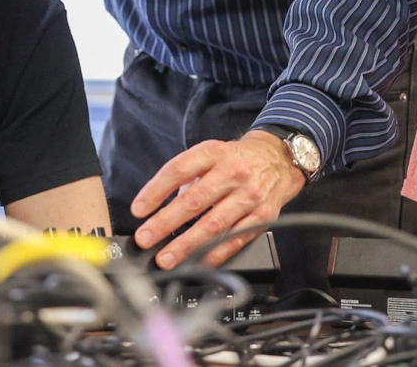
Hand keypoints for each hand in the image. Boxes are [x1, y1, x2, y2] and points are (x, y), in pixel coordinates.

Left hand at [131, 130, 306, 268]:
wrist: (278, 158)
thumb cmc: (237, 159)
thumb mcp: (211, 153)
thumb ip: (188, 175)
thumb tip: (161, 205)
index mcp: (214, 153)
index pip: (178, 170)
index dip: (156, 190)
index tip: (139, 209)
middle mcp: (232, 173)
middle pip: (194, 200)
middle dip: (165, 222)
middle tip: (146, 238)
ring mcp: (249, 195)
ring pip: (213, 224)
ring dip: (186, 245)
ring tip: (166, 258)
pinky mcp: (262, 216)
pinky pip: (235, 239)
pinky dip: (215, 254)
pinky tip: (198, 263)